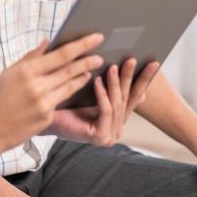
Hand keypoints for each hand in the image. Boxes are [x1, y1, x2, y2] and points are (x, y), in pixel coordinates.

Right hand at [0, 34, 104, 153]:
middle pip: (70, 70)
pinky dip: (71, 92)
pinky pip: (62, 101)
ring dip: (83, 76)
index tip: (96, 37)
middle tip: (100, 55)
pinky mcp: (47, 117)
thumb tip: (46, 42)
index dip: (82, 45)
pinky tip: (76, 86)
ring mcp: (44, 103)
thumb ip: (30, 58)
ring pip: (71, 86)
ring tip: (92, 69)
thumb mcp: (7, 74)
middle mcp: (37, 86)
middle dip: (88, 61)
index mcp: (26, 71)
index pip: (62, 54)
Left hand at [45, 59, 160, 145]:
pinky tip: (97, 81)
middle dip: (130, 77)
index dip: (143, 78)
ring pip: (117, 103)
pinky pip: (106, 110)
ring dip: (115, 83)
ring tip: (113, 66)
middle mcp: (117, 128)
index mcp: (116, 118)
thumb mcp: (92, 87)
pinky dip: (103, 94)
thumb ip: (110, 80)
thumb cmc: (64, 101)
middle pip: (127, 98)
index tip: (154, 62)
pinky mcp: (101, 137)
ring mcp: (111, 135)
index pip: (133, 95)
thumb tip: (129, 63)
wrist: (42, 117)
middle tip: (133, 59)